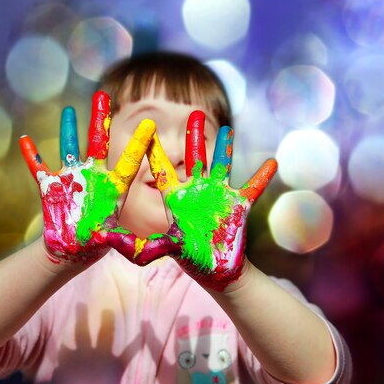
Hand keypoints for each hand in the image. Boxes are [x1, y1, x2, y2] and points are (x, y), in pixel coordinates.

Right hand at [20, 91, 154, 267]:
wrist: (74, 247)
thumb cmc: (97, 243)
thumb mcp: (115, 241)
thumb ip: (127, 242)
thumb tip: (145, 251)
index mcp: (113, 188)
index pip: (128, 162)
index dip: (138, 144)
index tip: (150, 124)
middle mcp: (93, 176)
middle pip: (98, 142)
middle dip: (99, 119)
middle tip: (102, 95)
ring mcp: (72, 178)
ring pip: (69, 147)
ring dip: (67, 129)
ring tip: (69, 110)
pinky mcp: (52, 186)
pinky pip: (38, 168)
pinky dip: (31, 156)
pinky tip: (25, 140)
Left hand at [138, 111, 277, 291]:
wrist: (216, 270)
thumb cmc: (190, 258)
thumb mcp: (166, 249)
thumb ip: (144, 246)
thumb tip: (111, 243)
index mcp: (176, 198)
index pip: (162, 170)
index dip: (154, 150)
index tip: (147, 127)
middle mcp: (197, 191)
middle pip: (194, 158)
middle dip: (193, 137)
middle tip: (192, 113)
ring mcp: (219, 196)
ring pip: (222, 165)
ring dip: (226, 147)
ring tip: (227, 127)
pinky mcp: (239, 206)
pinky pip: (253, 188)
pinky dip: (262, 177)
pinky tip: (272, 162)